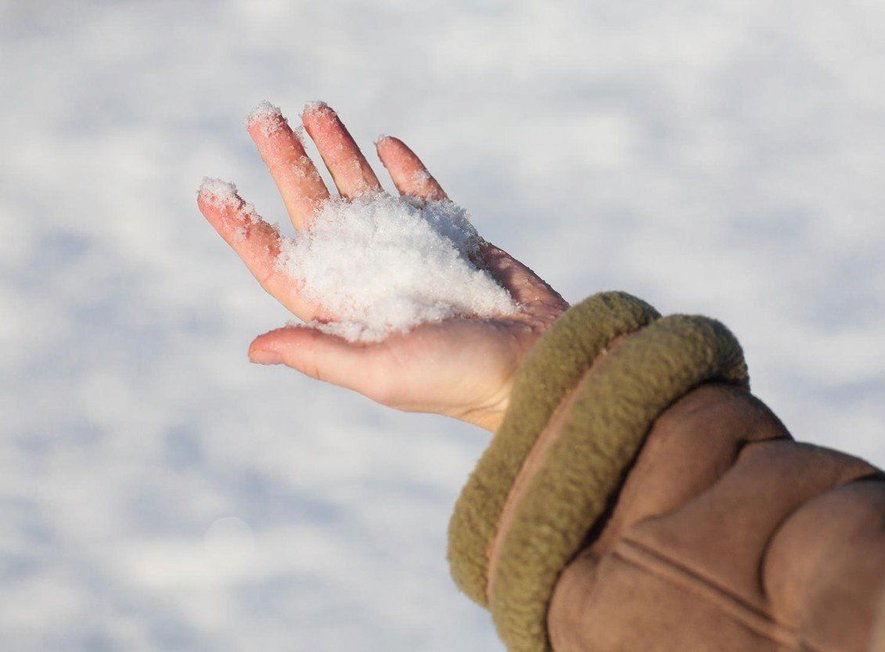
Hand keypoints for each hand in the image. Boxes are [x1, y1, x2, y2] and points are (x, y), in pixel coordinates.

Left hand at [198, 102, 566, 431]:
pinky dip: (404, 168)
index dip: (245, 229)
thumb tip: (254, 348)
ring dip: (339, 153)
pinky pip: (422, 196)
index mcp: (347, 314)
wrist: (539, 362)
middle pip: (318, 214)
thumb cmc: (458, 378)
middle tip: (262, 118)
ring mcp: (414, 258)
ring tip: (315, 109)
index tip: (212, 190)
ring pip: (366, 194)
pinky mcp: (456, 242)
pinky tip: (384, 142)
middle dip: (289, 165)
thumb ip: (320, 354)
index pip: (284, 264)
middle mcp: (373, 282)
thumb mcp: (382, 371)